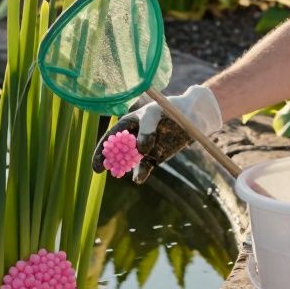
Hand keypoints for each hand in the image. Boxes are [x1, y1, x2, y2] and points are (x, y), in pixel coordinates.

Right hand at [92, 85, 223, 183]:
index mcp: (128, 124)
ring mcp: (143, 149)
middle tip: (101, 169)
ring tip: (120, 173)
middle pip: (116, 152)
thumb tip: (141, 149)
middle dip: (108, 161)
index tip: (97, 161)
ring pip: (129, 161)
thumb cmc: (170, 110)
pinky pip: (145, 167)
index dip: (101, 149)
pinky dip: (141, 173)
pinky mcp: (155, 157)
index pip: (111, 137)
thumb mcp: (157, 113)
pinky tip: (138, 179)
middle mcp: (133, 138)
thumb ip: (147, 128)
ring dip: (123, 168)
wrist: (193, 117)